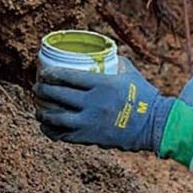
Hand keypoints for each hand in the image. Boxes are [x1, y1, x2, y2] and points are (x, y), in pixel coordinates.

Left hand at [34, 56, 173, 152]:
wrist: (155, 125)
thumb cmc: (144, 96)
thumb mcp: (130, 73)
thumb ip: (114, 62)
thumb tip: (102, 54)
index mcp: (101, 84)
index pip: (68, 76)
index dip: (50, 73)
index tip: (43, 72)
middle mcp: (92, 103)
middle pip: (57, 95)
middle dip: (42, 90)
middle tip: (37, 87)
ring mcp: (90, 122)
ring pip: (56, 117)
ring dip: (42, 112)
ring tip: (38, 108)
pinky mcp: (90, 138)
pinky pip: (63, 135)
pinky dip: (51, 130)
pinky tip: (46, 126)